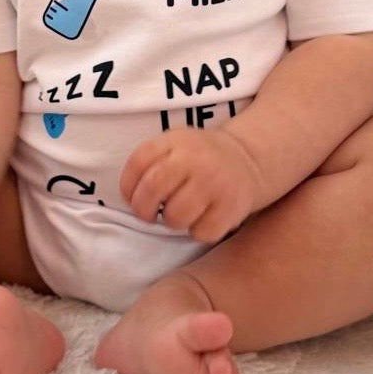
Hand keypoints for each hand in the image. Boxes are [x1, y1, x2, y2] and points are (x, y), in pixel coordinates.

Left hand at [120, 127, 263, 243]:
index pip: (139, 162)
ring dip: (172, 221)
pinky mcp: (231, 207)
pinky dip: (197, 231)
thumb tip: (130, 197)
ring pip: (175, 216)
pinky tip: (202, 218)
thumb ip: (151, 162)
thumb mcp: (174, 145)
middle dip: (143, 209)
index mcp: (176, 141)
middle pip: (153, 189)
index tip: (131, 197)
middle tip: (149, 215)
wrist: (246, 159)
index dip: (127, 186)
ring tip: (180, 212)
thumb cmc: (199, 158)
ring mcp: (215, 183)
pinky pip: (200, 232)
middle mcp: (195, 159)